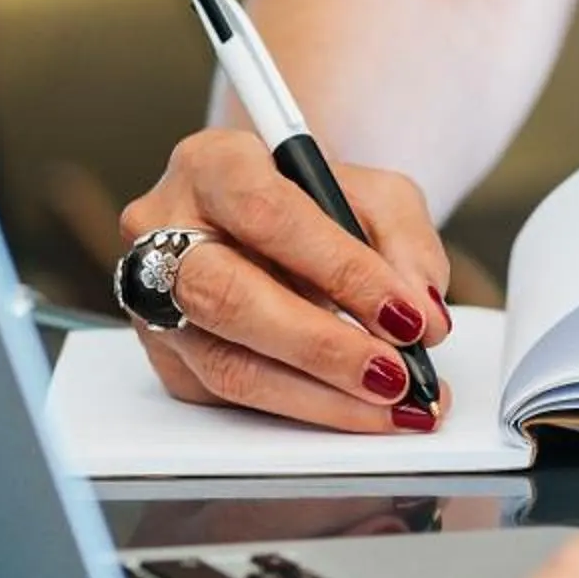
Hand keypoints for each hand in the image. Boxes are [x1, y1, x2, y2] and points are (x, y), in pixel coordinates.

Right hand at [119, 131, 453, 432]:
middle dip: (322, 347)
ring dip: (320, 397)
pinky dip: (305, 411)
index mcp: (214, 165)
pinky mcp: (170, 359)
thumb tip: (423, 316)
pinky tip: (357, 412)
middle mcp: (164, 229)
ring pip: (227, 364)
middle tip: (394, 376)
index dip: (340, 270)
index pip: (268, 215)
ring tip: (391, 406)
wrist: (274, 226)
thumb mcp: (376, 198)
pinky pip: (232, 400)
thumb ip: (407, 245)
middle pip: (229, 298)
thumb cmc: (319, 206)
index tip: (405, 314)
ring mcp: (155, 300)